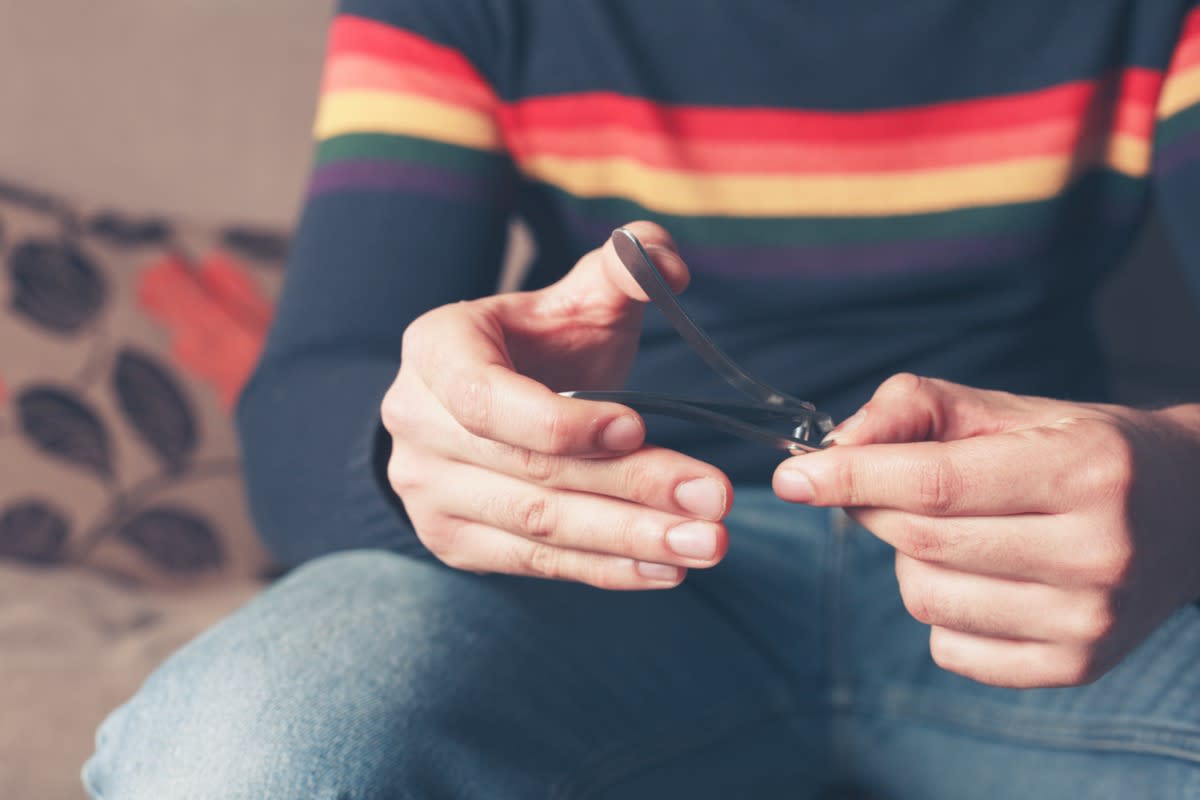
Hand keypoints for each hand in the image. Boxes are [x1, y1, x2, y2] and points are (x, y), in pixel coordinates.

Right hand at [381, 222, 731, 589]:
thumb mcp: (576, 299)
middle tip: (713, 497)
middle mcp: (415, 425)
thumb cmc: (539, 347)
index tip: (638, 426)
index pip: (486, 398)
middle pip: (530, 471)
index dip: (562, 422)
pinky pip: (536, 564)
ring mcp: (428, 493)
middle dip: (632, 486)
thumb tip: (667, 266)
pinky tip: (667, 568)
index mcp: (437, 350)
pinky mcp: (453, 543)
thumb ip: (624, 268)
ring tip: (708, 543)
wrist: (490, 408)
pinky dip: (606, 570)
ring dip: (630, 538)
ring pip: (539, 526)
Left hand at [773, 373, 1199, 687]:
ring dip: (909, 561)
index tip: (793, 478)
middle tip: (886, 488)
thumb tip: (834, 449)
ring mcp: (1088, 620)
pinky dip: (939, 611)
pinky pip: (948, 647)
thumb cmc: (1077, 450)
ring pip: (925, 598)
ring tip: (956, 533)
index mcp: (1083, 472)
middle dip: (876, 508)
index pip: (936, 484)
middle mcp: (1096, 552)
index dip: (852, 480)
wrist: (1186, 514)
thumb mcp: (1003, 408)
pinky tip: (979, 578)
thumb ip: (911, 409)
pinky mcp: (1074, 668)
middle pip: (921, 540)